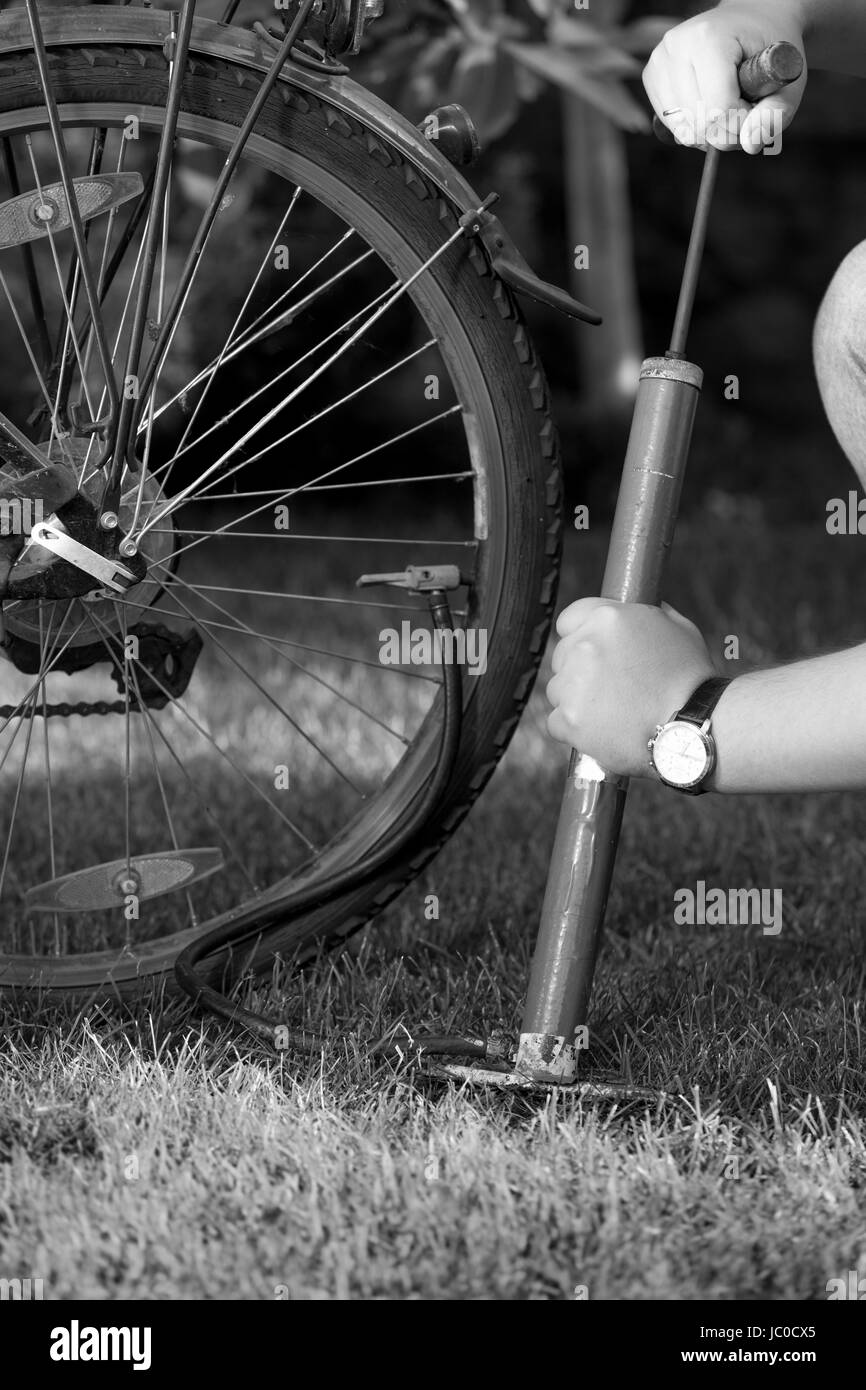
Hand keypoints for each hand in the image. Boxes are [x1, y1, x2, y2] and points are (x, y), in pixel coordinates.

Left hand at [545, 599, 716, 777]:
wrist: (692, 730)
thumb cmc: (691, 680)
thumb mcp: (679, 629)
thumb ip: (648, 613)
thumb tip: (634, 607)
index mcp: (608, 618)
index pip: (568, 620)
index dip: (580, 636)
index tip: (593, 652)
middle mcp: (584, 646)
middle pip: (562, 657)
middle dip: (581, 670)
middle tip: (612, 688)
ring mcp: (572, 684)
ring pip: (558, 689)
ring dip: (577, 700)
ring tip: (612, 712)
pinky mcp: (568, 720)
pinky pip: (557, 723)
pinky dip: (575, 730)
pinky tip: (603, 731)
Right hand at [643, 2, 807, 153]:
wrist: (750, 18)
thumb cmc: (770, 47)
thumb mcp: (787, 79)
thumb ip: (775, 115)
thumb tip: (749, 144)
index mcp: (708, 38)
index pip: (719, 109)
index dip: (742, 122)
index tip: (756, 106)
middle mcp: (676, 46)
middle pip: (698, 124)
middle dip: (726, 129)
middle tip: (744, 105)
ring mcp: (659, 61)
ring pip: (682, 130)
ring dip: (710, 130)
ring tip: (726, 103)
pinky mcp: (651, 76)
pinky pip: (671, 125)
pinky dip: (693, 126)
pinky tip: (707, 103)